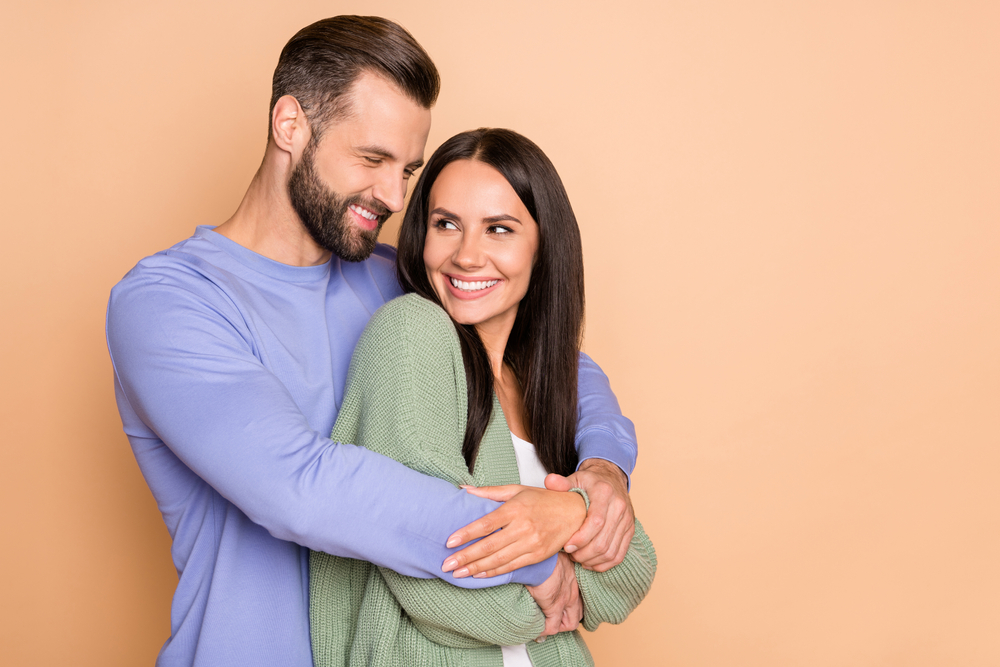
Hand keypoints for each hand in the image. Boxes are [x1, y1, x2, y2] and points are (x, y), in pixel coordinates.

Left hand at [442, 485, 586, 578]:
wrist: (575, 513)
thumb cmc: (543, 500)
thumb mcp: (517, 490)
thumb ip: (489, 492)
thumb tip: (463, 489)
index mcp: (515, 508)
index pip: (486, 523)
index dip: (466, 534)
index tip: (449, 542)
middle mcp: (523, 527)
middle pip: (489, 545)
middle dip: (466, 557)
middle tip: (446, 565)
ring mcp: (532, 543)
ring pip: (499, 560)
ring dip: (476, 568)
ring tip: (458, 573)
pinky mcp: (538, 556)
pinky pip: (512, 567)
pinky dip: (494, 572)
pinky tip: (479, 574)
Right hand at [526, 552, 581, 637]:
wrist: (538, 557)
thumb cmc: (542, 554)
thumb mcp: (552, 558)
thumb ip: (552, 566)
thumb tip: (542, 567)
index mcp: (573, 578)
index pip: (579, 599)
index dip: (570, 607)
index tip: (560, 608)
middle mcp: (573, 591)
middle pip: (578, 615)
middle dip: (566, 620)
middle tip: (552, 618)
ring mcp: (565, 601)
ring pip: (569, 624)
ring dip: (557, 625)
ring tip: (544, 623)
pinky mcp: (553, 607)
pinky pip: (551, 627)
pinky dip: (544, 629)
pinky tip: (536, 627)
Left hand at [545, 459, 633, 571]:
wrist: (611, 478)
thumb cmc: (590, 481)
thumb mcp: (575, 478)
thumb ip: (561, 483)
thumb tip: (549, 482)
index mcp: (605, 493)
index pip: (596, 522)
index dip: (581, 538)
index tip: (567, 546)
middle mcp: (619, 507)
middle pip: (603, 541)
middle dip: (584, 553)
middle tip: (570, 554)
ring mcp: (627, 520)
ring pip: (611, 551)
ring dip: (592, 560)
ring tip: (578, 558)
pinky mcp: (630, 530)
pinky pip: (619, 554)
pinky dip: (604, 563)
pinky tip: (590, 562)